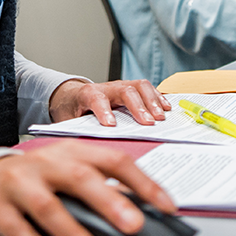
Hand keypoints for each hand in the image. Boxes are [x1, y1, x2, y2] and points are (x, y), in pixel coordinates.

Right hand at [0, 140, 175, 235]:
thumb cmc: (36, 178)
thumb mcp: (68, 173)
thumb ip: (99, 188)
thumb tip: (138, 214)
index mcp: (72, 152)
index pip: (114, 161)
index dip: (143, 183)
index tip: (167, 206)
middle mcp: (46, 163)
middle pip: (81, 179)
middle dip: (110, 203)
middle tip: (134, 225)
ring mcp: (19, 183)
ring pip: (48, 206)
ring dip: (75, 233)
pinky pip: (16, 227)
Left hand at [49, 78, 171, 125]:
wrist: (72, 97)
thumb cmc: (72, 112)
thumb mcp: (68, 123)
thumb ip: (78, 132)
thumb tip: (86, 149)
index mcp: (87, 95)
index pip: (96, 99)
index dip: (104, 111)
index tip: (111, 125)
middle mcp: (106, 87)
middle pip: (124, 91)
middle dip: (137, 107)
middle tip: (148, 123)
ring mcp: (120, 86)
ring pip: (139, 86)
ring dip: (152, 101)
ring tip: (161, 117)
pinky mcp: (131, 88)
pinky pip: (147, 88)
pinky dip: (158, 98)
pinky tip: (166, 109)